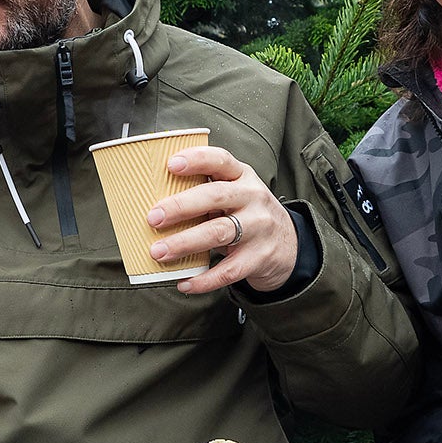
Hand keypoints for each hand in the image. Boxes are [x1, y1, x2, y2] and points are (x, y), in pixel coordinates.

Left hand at [149, 146, 298, 295]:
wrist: (288, 245)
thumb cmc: (247, 213)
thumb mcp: (234, 192)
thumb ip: (206, 191)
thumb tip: (153, 201)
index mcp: (242, 176)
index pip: (221, 161)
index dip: (197, 160)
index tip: (171, 164)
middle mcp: (253, 198)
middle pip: (216, 197)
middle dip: (181, 206)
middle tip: (153, 218)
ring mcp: (259, 228)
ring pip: (219, 233)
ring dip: (185, 243)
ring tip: (158, 251)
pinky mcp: (259, 257)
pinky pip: (228, 270)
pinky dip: (204, 279)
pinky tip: (184, 282)